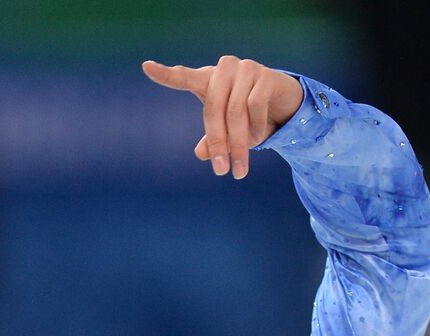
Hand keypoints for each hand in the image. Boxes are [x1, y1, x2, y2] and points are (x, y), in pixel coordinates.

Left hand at [142, 56, 303, 178]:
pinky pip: (256, 107)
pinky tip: (260, 136)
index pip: (184, 77)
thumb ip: (212, 142)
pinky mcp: (266, 75)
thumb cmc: (247, 118)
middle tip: (222, 172)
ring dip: (240, 144)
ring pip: (236, 113)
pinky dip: (257, 128)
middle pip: (213, 110)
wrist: (283, 105)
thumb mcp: (227, 133)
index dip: (166, 74)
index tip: (146, 67)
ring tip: (242, 165)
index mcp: (208, 81)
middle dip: (219, 144)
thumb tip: (201, 153)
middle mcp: (224, 70)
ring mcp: (245, 69)